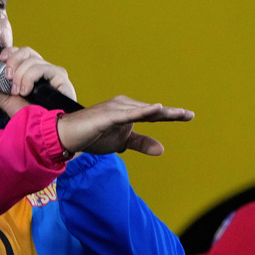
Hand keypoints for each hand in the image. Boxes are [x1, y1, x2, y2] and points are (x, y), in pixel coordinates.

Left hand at [0, 47, 76, 116]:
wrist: (44, 130)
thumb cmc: (30, 116)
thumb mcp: (6, 103)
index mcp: (31, 72)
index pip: (21, 52)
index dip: (11, 52)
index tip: (2, 59)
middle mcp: (43, 69)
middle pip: (27, 51)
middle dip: (13, 62)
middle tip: (8, 78)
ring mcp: (53, 72)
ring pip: (32, 61)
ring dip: (20, 77)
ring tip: (19, 92)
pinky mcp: (61, 77)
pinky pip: (42, 69)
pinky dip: (29, 79)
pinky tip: (27, 91)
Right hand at [55, 96, 193, 155]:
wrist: (66, 136)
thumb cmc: (92, 136)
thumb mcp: (121, 142)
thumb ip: (140, 143)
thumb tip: (161, 149)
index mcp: (127, 111)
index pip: (152, 114)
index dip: (170, 115)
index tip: (188, 116)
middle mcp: (123, 105)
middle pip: (150, 111)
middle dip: (169, 114)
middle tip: (188, 115)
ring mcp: (115, 109)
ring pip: (142, 111)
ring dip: (160, 113)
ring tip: (178, 114)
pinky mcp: (107, 116)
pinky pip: (128, 114)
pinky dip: (143, 112)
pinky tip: (157, 109)